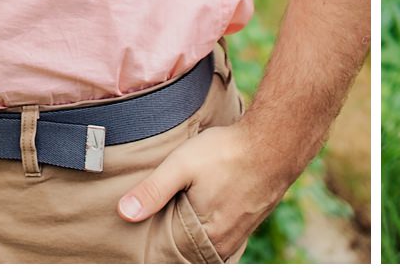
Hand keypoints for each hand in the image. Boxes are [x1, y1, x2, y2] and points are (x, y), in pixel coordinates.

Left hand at [117, 119, 295, 259]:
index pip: (174, 258)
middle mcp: (225, 241)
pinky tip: (204, 222)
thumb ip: (153, 190)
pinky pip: (225, 241)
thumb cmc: (229, 152)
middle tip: (158, 238)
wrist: (276, 141)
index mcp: (206, 235)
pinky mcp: (250, 221)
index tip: (144, 248)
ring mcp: (240, 234)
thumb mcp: (183, 164)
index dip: (158, 252)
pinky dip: (210, 237)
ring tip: (178, 231)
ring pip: (209, 250)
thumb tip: (124, 213)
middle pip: (191, 257)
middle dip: (174, 250)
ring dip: (192, 244)